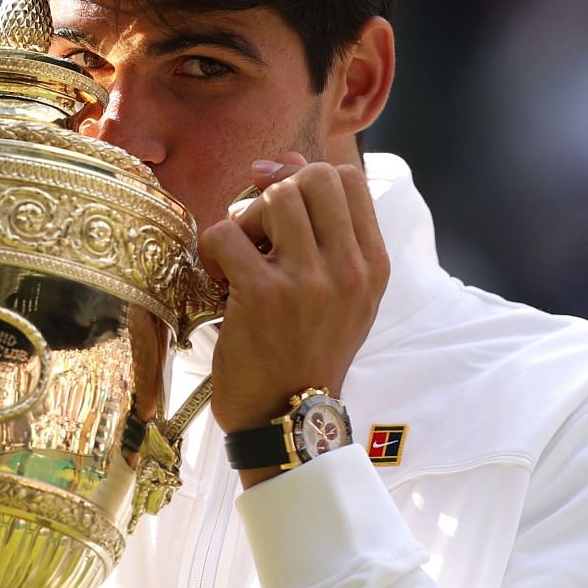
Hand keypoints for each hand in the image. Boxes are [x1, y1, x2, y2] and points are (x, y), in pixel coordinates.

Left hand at [198, 152, 388, 473]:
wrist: (287, 421)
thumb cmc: (306, 353)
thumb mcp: (340, 297)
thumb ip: (325, 235)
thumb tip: (282, 165)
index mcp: (373, 266)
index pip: (350, 178)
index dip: (307, 173)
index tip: (279, 193)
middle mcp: (349, 269)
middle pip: (314, 176)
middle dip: (278, 189)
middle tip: (259, 226)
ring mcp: (309, 282)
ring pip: (274, 196)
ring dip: (246, 217)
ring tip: (241, 254)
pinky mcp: (264, 296)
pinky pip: (228, 232)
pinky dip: (214, 247)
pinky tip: (219, 276)